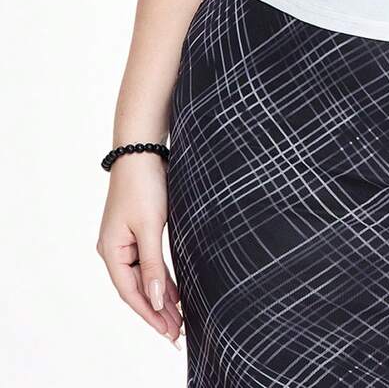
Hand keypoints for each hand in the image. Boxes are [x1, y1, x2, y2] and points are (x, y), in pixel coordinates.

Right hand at [96, 154, 183, 345]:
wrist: (142, 152)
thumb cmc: (144, 186)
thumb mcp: (150, 227)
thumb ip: (153, 265)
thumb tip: (155, 300)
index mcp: (112, 251)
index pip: (131, 293)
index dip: (149, 315)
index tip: (168, 332)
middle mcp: (115, 251)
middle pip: (137, 289)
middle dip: (158, 311)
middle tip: (178, 333)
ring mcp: (125, 243)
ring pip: (145, 278)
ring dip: (161, 297)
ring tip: (179, 319)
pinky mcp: (138, 234)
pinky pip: (149, 264)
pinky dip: (161, 279)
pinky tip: (174, 293)